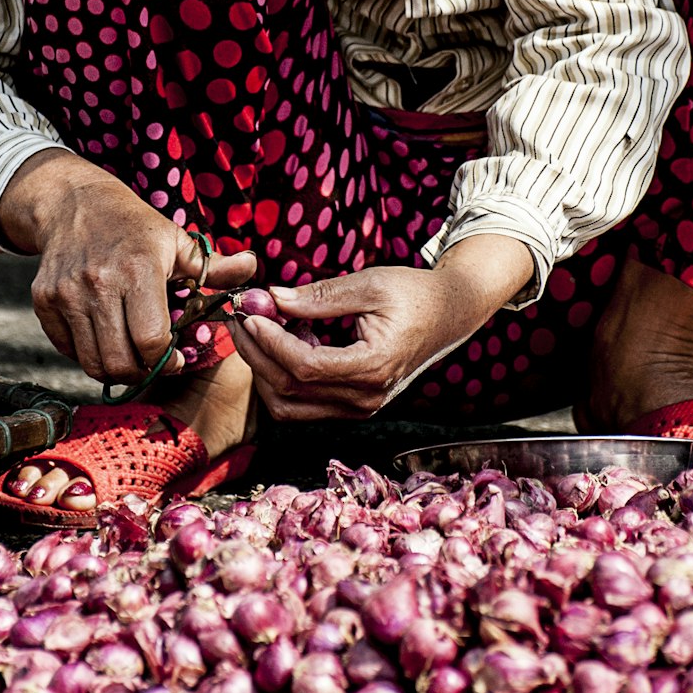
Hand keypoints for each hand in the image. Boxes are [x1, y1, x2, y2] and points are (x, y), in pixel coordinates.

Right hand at [0, 150, 254, 384]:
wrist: (75, 204)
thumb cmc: (134, 227)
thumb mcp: (177, 240)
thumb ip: (214, 266)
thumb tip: (252, 268)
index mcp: (138, 269)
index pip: (151, 340)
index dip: (167, 359)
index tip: (177, 357)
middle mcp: (98, 284)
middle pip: (119, 361)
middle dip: (142, 371)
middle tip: (153, 362)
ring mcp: (66, 294)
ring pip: (92, 362)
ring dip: (116, 368)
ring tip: (131, 354)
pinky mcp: (43, 301)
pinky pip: (67, 350)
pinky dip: (87, 355)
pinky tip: (104, 338)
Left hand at [229, 234, 533, 419]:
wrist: (450, 314)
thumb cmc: (414, 293)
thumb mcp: (370, 284)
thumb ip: (319, 296)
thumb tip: (271, 298)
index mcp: (373, 367)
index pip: (304, 366)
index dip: (270, 341)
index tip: (250, 312)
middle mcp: (366, 398)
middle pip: (290, 390)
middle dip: (256, 354)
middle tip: (241, 318)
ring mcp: (361, 407)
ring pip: (291, 406)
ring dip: (266, 370)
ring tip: (263, 328)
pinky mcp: (355, 406)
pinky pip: (305, 404)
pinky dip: (284, 378)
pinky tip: (288, 341)